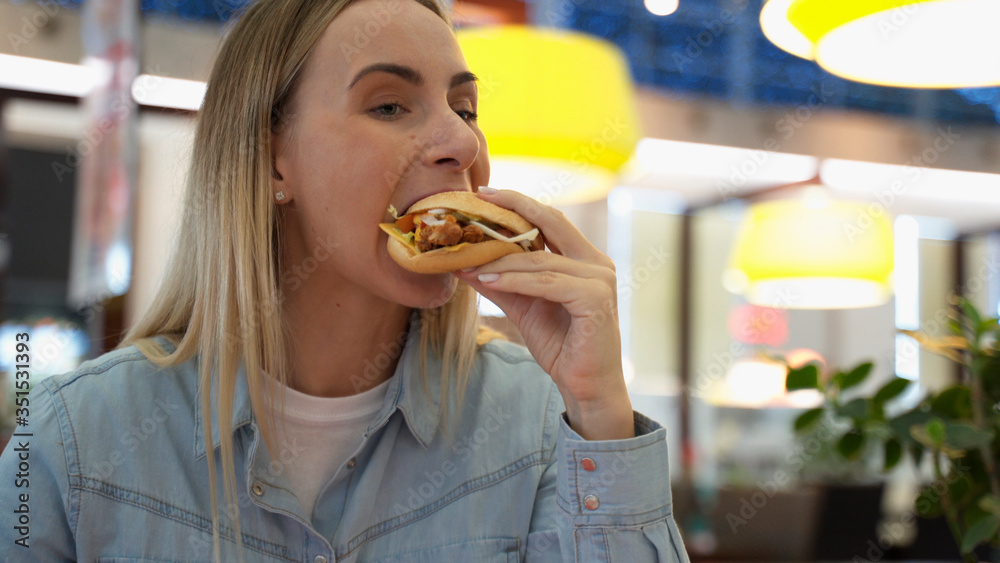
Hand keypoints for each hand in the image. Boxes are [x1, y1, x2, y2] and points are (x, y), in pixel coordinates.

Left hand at [454, 188, 633, 439]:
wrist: (586, 386)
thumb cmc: (562, 345)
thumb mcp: (523, 306)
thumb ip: (500, 282)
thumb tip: (463, 262)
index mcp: (583, 259)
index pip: (550, 219)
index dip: (519, 202)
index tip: (485, 193)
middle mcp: (596, 262)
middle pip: (552, 221)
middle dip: (513, 208)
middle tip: (478, 201)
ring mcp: (600, 279)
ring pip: (541, 259)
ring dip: (501, 259)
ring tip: (468, 260)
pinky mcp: (596, 299)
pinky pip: (547, 282)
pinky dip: (515, 280)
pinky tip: (487, 280)